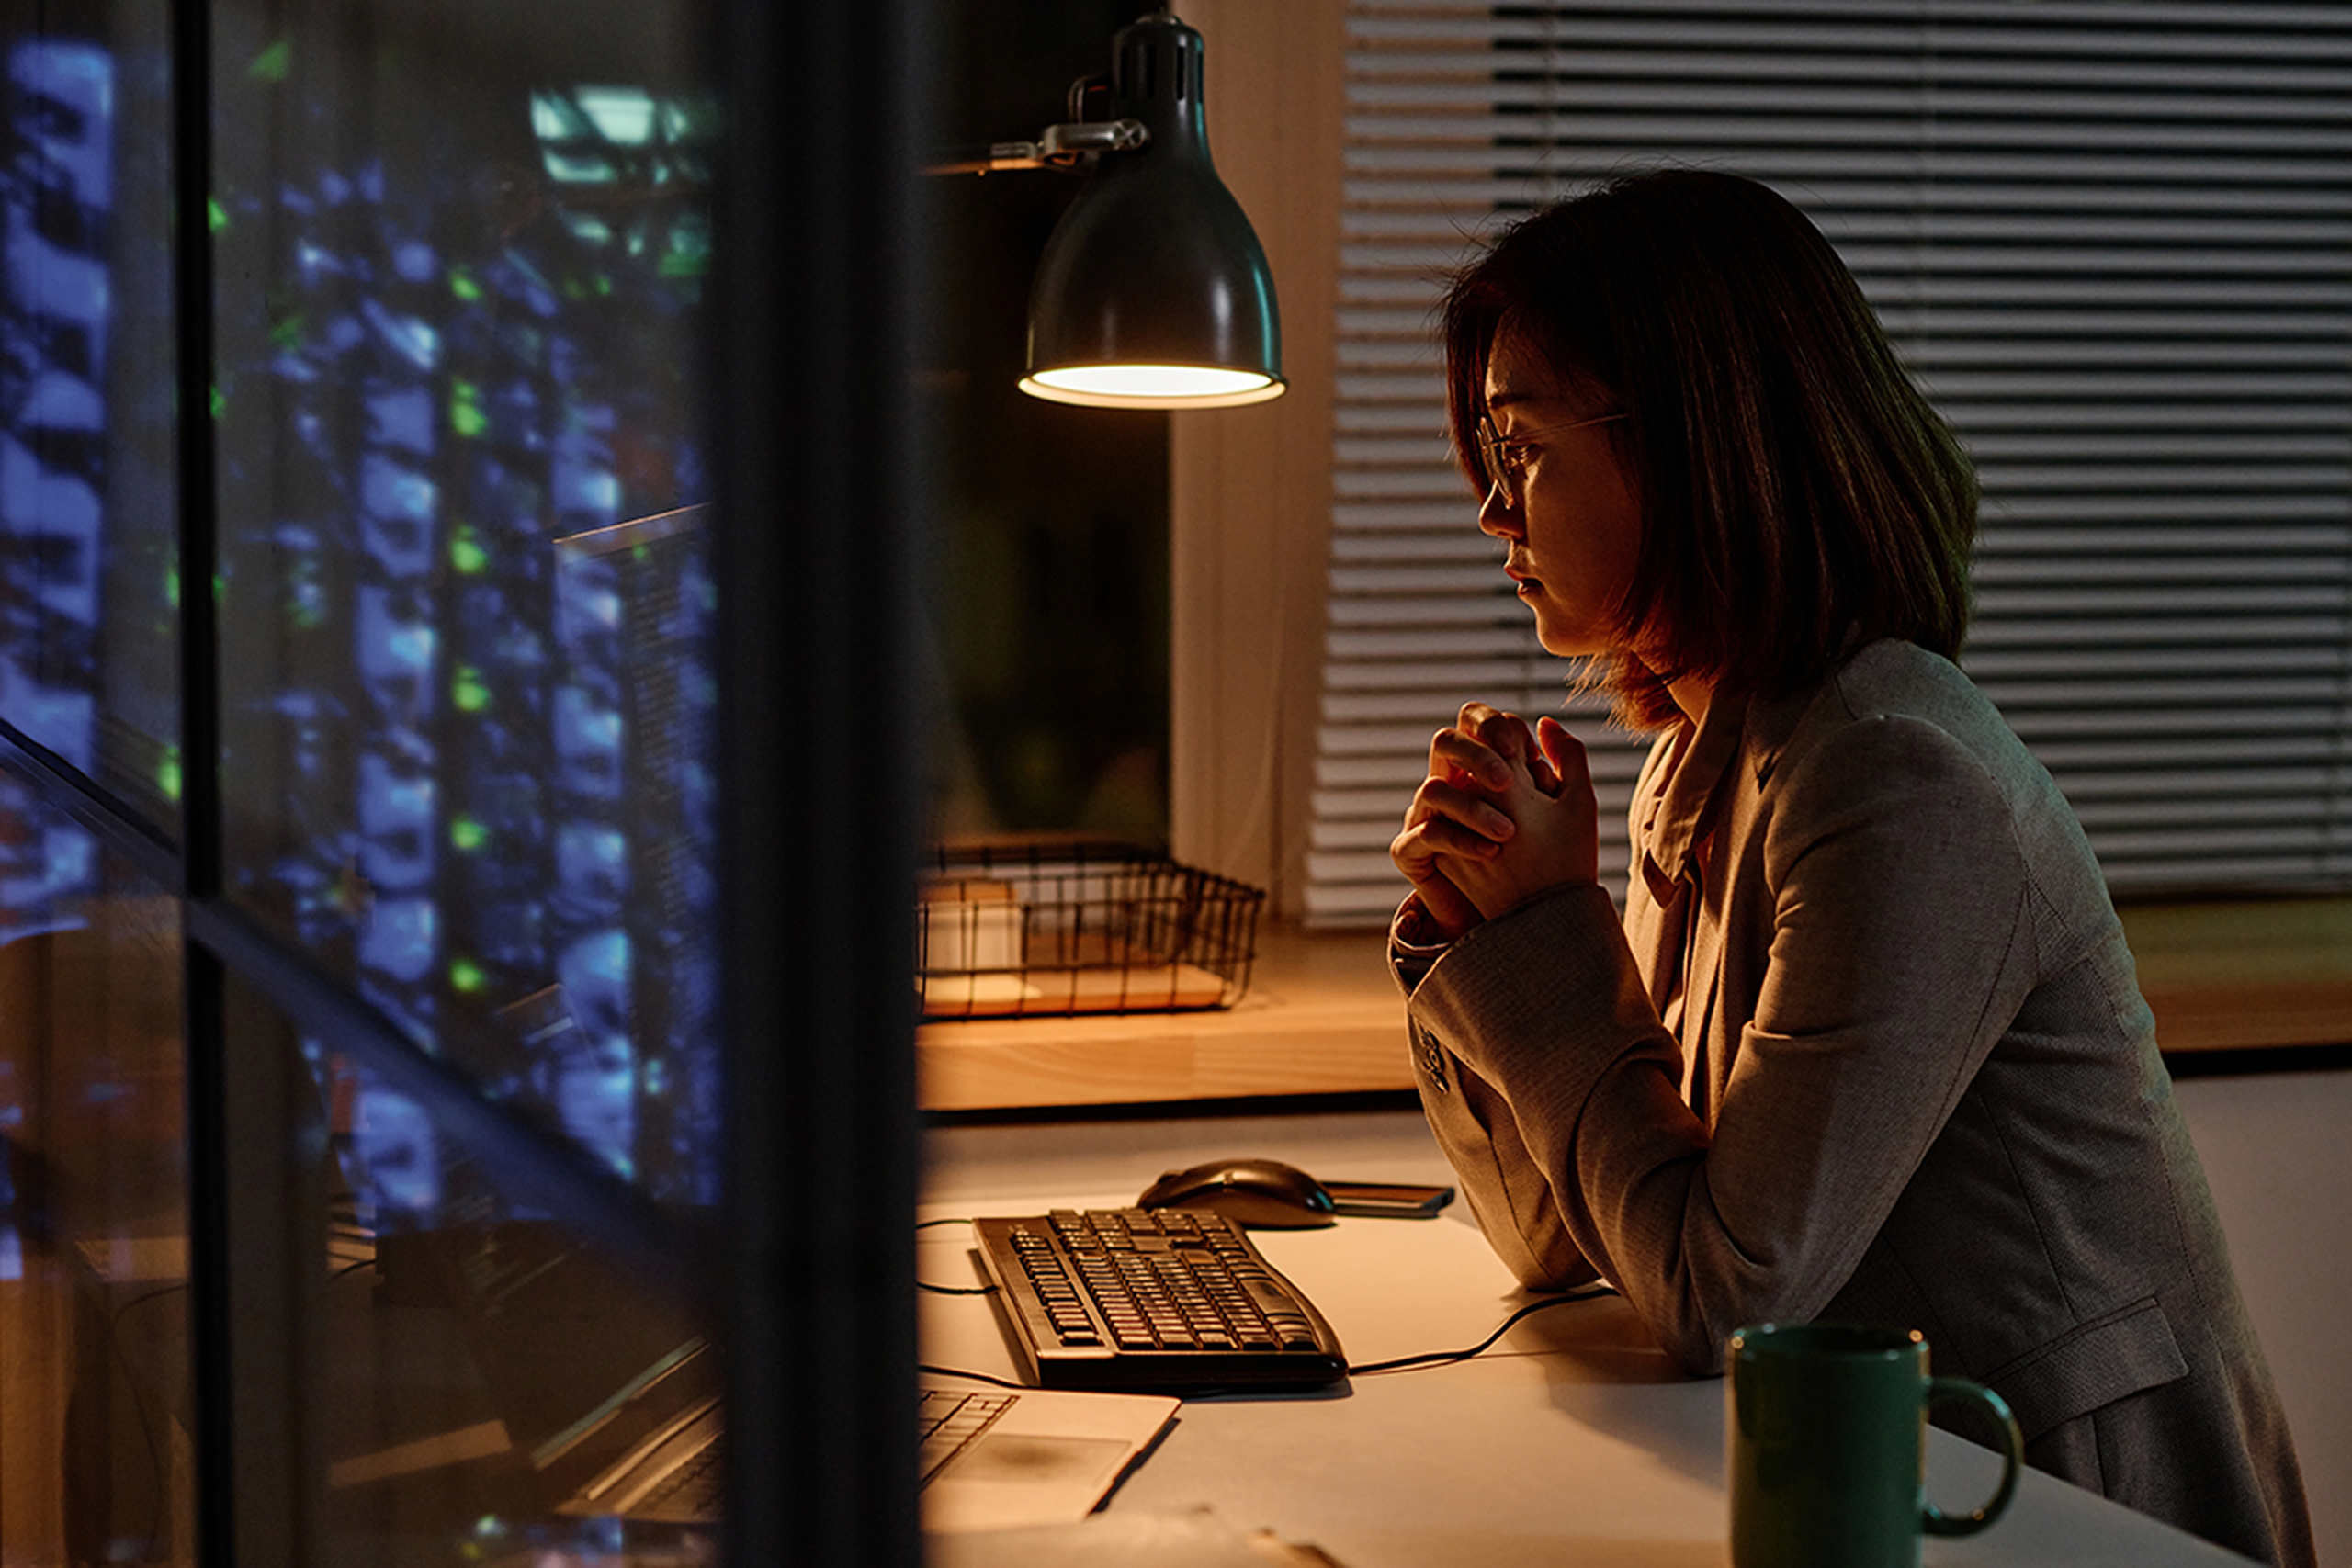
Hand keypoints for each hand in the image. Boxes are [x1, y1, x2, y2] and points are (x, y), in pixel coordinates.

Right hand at [1390, 704, 1568, 938]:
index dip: (1495, 727)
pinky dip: (1459, 840)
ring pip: (1434, 788)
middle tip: (1508, 781)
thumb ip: (1565, 763)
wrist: (1522, 917)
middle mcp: (1449, 783)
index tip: (1525, 752)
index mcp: (1482, 765)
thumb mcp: (1568, 806)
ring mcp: (1425, 814)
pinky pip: (1425, 834)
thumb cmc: (1548, 856)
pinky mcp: (1411, 850)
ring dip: (1472, 807)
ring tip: (1509, 831)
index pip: (1475, 723)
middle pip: (1445, 741)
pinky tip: (1492, 852)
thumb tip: (1547, 722)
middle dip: (1476, 754)